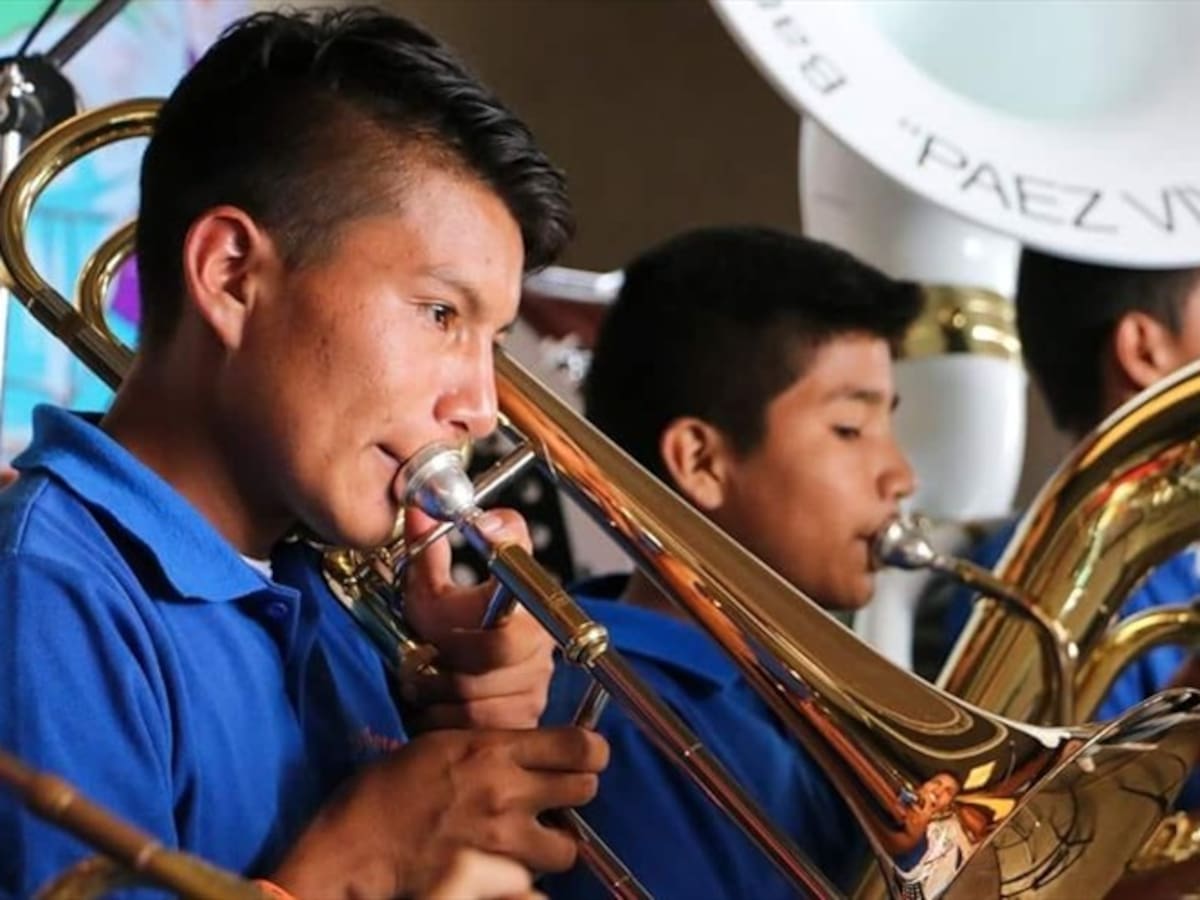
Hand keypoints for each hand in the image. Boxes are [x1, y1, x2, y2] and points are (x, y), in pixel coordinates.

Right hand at [270, 726, 607, 899]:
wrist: (352, 847)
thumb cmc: (386, 789)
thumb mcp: (442, 746)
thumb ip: (493, 748)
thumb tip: (531, 753)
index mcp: (495, 750)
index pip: (579, 746)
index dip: (592, 752)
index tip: (586, 757)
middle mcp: (508, 792)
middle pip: (585, 791)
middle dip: (576, 794)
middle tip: (555, 800)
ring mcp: (502, 841)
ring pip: (567, 848)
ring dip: (553, 845)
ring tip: (528, 842)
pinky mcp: (493, 883)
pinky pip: (535, 887)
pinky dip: (527, 883)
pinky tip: (504, 873)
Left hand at [400, 507, 556, 729]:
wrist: (463, 683)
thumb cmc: (449, 634)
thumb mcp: (433, 591)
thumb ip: (428, 552)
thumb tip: (419, 509)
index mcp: (526, 601)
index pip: (524, 582)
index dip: (506, 567)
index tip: (486, 541)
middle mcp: (539, 645)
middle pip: (487, 651)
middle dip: (442, 654)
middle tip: (421, 651)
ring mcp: (533, 689)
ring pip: (473, 695)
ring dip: (435, 689)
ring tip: (425, 675)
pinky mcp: (519, 725)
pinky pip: (469, 726)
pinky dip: (440, 717)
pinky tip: (436, 702)